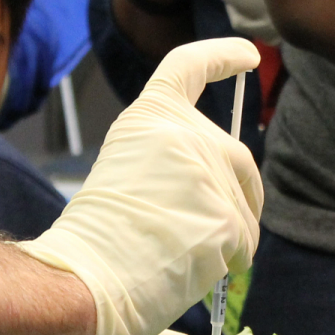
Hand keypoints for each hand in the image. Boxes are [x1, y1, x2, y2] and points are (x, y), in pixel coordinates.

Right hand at [17, 38, 261, 334]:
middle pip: (236, 156)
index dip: (222, 56)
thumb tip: (219, 187)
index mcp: (149, 116)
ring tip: (185, 258)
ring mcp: (208, 172)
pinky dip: (230, 261)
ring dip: (229, 236)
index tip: (249, 55)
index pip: (190, 66)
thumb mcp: (128, 168)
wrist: (85, 278)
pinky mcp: (227, 216)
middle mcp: (184, 133)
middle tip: (211, 231)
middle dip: (239, 191)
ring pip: (245, 205)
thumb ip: (172, 159)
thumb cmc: (96, 239)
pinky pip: (247, 240)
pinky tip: (197, 271)